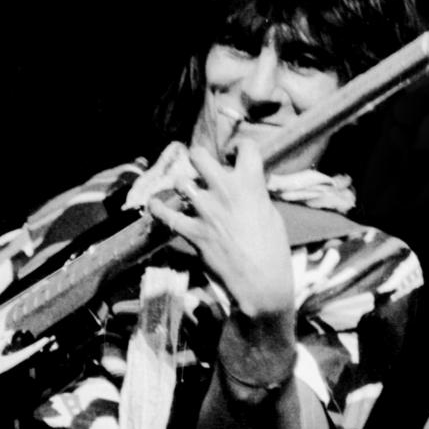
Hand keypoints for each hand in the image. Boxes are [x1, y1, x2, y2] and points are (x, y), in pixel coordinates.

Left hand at [147, 139, 293, 322]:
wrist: (261, 281)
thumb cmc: (273, 249)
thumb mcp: (271, 213)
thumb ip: (255, 194)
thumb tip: (247, 187)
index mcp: (251, 183)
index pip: (246, 147)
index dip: (241, 148)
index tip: (237, 154)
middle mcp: (225, 190)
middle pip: (199, 155)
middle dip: (199, 158)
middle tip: (201, 166)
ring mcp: (206, 211)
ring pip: (181, 182)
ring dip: (183, 187)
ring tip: (187, 193)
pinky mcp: (192, 231)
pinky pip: (165, 215)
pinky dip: (158, 209)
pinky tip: (156, 206)